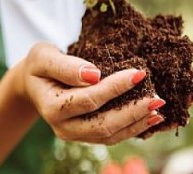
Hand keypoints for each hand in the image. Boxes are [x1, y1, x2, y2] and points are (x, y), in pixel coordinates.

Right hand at [14, 43, 165, 144]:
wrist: (34, 83)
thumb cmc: (40, 65)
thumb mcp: (44, 56)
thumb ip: (66, 66)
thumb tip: (95, 75)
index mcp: (52, 107)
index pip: (89, 100)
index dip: (115, 87)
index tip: (138, 73)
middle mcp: (63, 128)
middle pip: (103, 124)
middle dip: (133, 111)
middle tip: (157, 97)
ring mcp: (76, 135)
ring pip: (110, 135)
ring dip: (137, 123)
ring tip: (158, 109)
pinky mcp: (87, 135)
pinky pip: (113, 136)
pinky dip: (134, 128)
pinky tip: (150, 118)